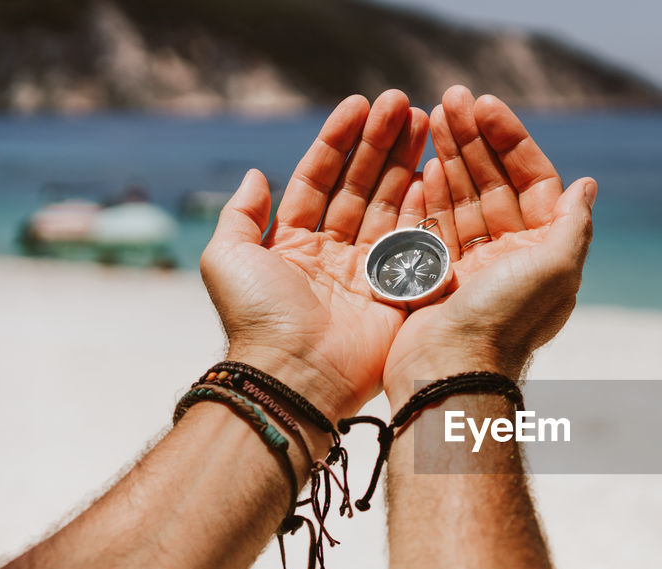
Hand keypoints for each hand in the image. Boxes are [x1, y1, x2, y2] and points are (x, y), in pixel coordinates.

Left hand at [199, 91, 430, 429]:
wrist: (294, 374)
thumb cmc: (256, 317)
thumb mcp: (226, 256)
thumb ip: (240, 213)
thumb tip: (256, 174)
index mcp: (294, 242)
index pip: (320, 177)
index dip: (339, 139)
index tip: (360, 104)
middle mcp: (333, 252)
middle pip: (361, 184)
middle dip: (382, 142)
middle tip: (405, 103)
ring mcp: (368, 271)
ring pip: (390, 204)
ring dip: (407, 162)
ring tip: (426, 121)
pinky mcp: (398, 293)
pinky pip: (414, 241)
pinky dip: (424, 205)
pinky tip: (435, 169)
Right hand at [381, 86, 596, 400]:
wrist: (451, 371)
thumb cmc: (505, 320)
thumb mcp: (555, 267)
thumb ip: (573, 224)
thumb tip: (588, 185)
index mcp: (543, 251)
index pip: (532, 181)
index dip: (511, 141)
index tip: (485, 105)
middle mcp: (511, 256)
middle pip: (494, 183)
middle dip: (473, 140)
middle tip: (449, 98)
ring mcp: (472, 266)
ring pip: (462, 198)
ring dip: (449, 156)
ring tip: (429, 116)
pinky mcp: (437, 277)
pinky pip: (434, 225)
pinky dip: (429, 192)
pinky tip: (421, 162)